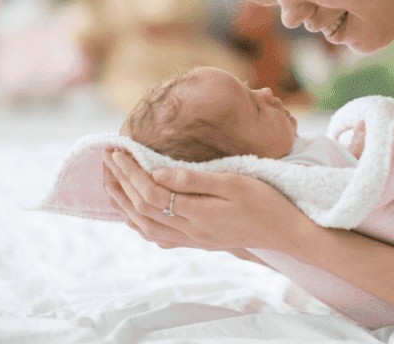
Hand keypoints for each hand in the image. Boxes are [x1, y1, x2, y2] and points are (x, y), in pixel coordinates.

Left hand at [102, 150, 315, 252]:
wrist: (286, 232)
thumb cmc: (265, 201)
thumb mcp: (234, 183)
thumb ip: (194, 179)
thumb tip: (158, 171)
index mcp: (197, 213)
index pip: (150, 191)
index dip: (129, 171)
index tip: (117, 150)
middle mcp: (189, 231)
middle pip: (142, 209)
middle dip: (120, 182)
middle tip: (107, 158)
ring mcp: (193, 240)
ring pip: (145, 226)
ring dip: (124, 204)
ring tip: (111, 182)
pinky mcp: (198, 242)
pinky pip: (159, 237)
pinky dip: (140, 224)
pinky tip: (134, 215)